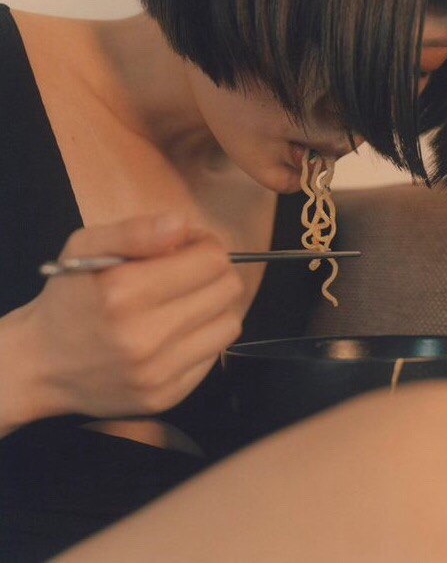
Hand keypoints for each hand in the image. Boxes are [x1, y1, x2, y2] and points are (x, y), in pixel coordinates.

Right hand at [22, 212, 244, 419]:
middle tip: (186, 274)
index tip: (184, 249)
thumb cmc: (70, 297)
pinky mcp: (167, 396)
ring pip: (229, 323)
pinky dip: (202, 337)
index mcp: (124, 293)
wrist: (41, 365)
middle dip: (212, 273)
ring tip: (183, 303)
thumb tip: (182, 225)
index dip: (203, 245)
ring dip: (213, 306)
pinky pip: (215, 354)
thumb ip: (137, 230)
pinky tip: (175, 333)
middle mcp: (144, 337)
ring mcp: (158, 373)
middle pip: (228, 289)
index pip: (211, 260)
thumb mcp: (87, 246)